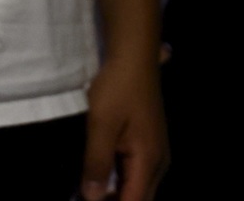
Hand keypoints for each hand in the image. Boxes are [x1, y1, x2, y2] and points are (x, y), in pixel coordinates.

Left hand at [81, 50, 167, 200]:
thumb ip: (97, 164)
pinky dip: (119, 183)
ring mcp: (156, 154)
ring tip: (87, 192)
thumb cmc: (118, 88)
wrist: (134, 57)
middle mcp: (158, 162)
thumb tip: (92, 198)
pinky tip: (98, 179)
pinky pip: (136, 175)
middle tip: (84, 198)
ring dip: (115, 195)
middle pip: (140, 199)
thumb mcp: (101, 126)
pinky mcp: (149, 146)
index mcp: (149, 160)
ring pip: (138, 189)